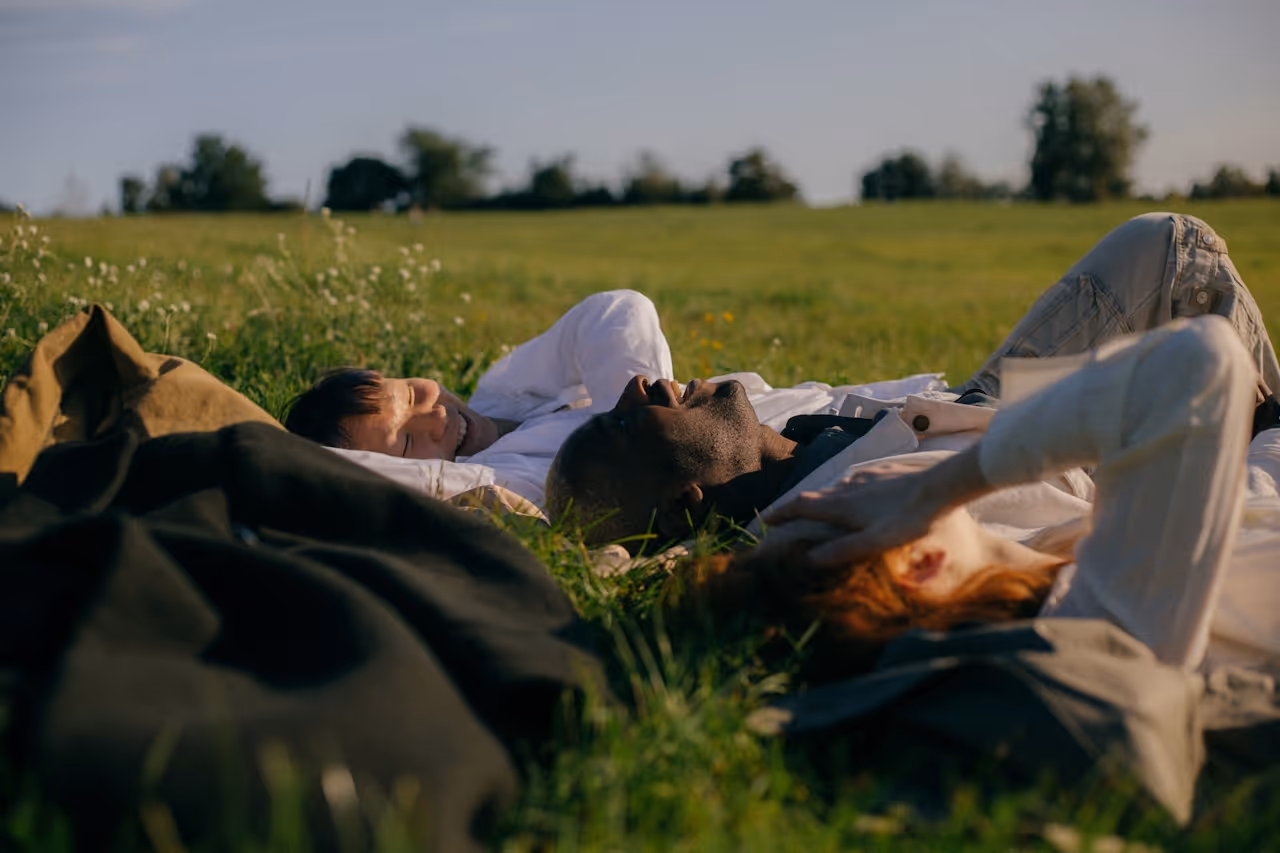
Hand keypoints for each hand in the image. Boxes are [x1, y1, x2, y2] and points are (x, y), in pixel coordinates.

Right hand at [762, 460, 942, 566]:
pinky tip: (860, 497)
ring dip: (824, 499)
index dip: (782, 513)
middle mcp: (848, 487)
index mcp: (842, 505)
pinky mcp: (883, 472)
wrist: (941, 487)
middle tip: (791, 518)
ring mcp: (866, 477)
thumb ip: (842, 550)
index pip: (802, 506)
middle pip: (815, 496)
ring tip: (825, 511)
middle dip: (798, 507)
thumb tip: (809, 558)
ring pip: (836, 487)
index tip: (767, 520)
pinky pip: (857, 481)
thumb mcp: (875, 542)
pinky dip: (847, 492)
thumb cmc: (909, 519)